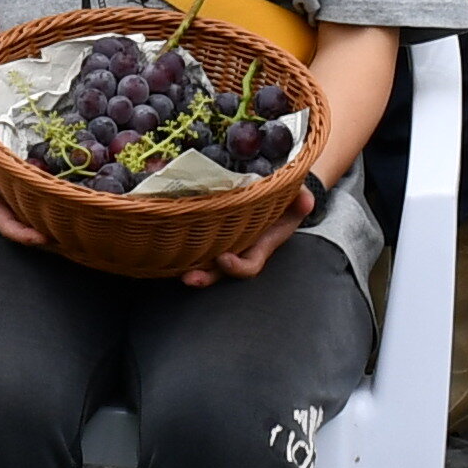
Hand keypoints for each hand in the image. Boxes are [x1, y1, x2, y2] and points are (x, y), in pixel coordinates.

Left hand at [174, 176, 321, 287]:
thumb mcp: (298, 196)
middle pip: (220, 271)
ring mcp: (223, 240)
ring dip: (188, 264)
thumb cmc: (287, 197)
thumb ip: (302, 198)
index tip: (224, 258)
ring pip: (204, 259)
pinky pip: (194, 239)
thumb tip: (305, 200)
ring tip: (173, 268)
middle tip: (189, 276)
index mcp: (260, 245)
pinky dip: (180, 242)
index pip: (249, 265)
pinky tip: (162, 239)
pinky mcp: (209, 228)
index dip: (237, 266)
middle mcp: (239, 247)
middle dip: (205, 276)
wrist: (273, 190)